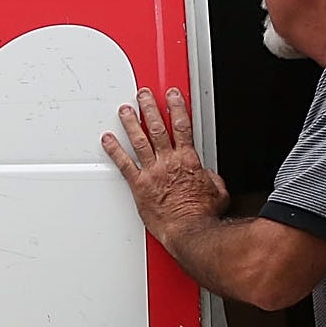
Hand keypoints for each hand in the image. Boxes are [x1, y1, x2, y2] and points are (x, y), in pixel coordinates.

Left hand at [102, 88, 228, 245]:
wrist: (189, 231)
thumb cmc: (203, 215)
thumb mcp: (218, 191)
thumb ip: (210, 178)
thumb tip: (207, 175)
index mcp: (188, 160)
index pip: (182, 126)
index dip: (176, 107)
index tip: (171, 95)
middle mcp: (168, 162)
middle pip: (157, 128)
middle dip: (150, 108)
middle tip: (144, 95)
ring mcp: (152, 173)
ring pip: (139, 140)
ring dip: (131, 122)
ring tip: (125, 110)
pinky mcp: (139, 186)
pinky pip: (124, 164)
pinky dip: (114, 150)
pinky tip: (107, 140)